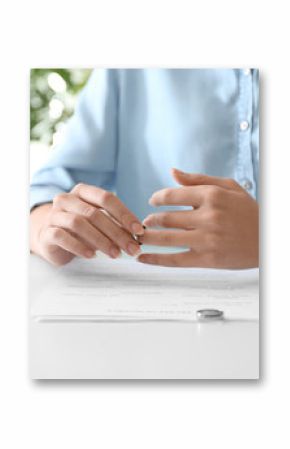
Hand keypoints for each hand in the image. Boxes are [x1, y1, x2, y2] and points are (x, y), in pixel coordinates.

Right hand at [30, 183, 143, 265]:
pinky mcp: (46, 232)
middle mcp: (67, 199)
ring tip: (115, 254)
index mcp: (83, 192)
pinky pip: (62, 236)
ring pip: (79, 224)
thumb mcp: (100, 224)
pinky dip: (79, 247)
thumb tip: (138, 234)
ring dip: (101, 240)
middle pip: (95, 213)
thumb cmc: (81, 229)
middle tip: (132, 248)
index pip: (106, 198)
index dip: (124, 214)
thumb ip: (116, 225)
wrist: (51, 239)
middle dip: (117, 232)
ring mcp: (54, 215)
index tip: (139, 231)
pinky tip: (92, 256)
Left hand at [138, 169, 258, 268]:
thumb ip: (198, 180)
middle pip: (166, 218)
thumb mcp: (229, 187)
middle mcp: (208, 216)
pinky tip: (142, 258)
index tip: (152, 202)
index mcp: (212, 196)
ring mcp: (206, 239)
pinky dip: (155, 259)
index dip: (156, 199)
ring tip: (139, 237)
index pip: (172, 195)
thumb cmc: (248, 212)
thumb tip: (172, 172)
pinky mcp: (207, 259)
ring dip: (147, 238)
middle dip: (150, 221)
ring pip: (166, 238)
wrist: (268, 240)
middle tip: (143, 223)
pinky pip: (174, 259)